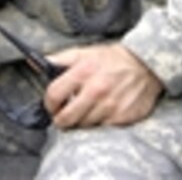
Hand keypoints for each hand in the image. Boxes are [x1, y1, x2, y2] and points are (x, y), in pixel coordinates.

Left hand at [43, 43, 163, 128]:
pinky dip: (98, 123)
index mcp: (83, 72)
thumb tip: (36, 62)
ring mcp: (110, 106)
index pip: (54, 95)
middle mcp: (96, 90)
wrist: (145, 65)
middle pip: (67, 117)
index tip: (51, 106)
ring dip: (81, 121)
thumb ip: (59, 59)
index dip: (48, 104)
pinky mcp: (122, 117)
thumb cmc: (111, 59)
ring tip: (85, 111)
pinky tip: (100, 113)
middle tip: (63, 116)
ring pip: (84, 125)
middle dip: (61, 119)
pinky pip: (102, 128)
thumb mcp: (83, 53)